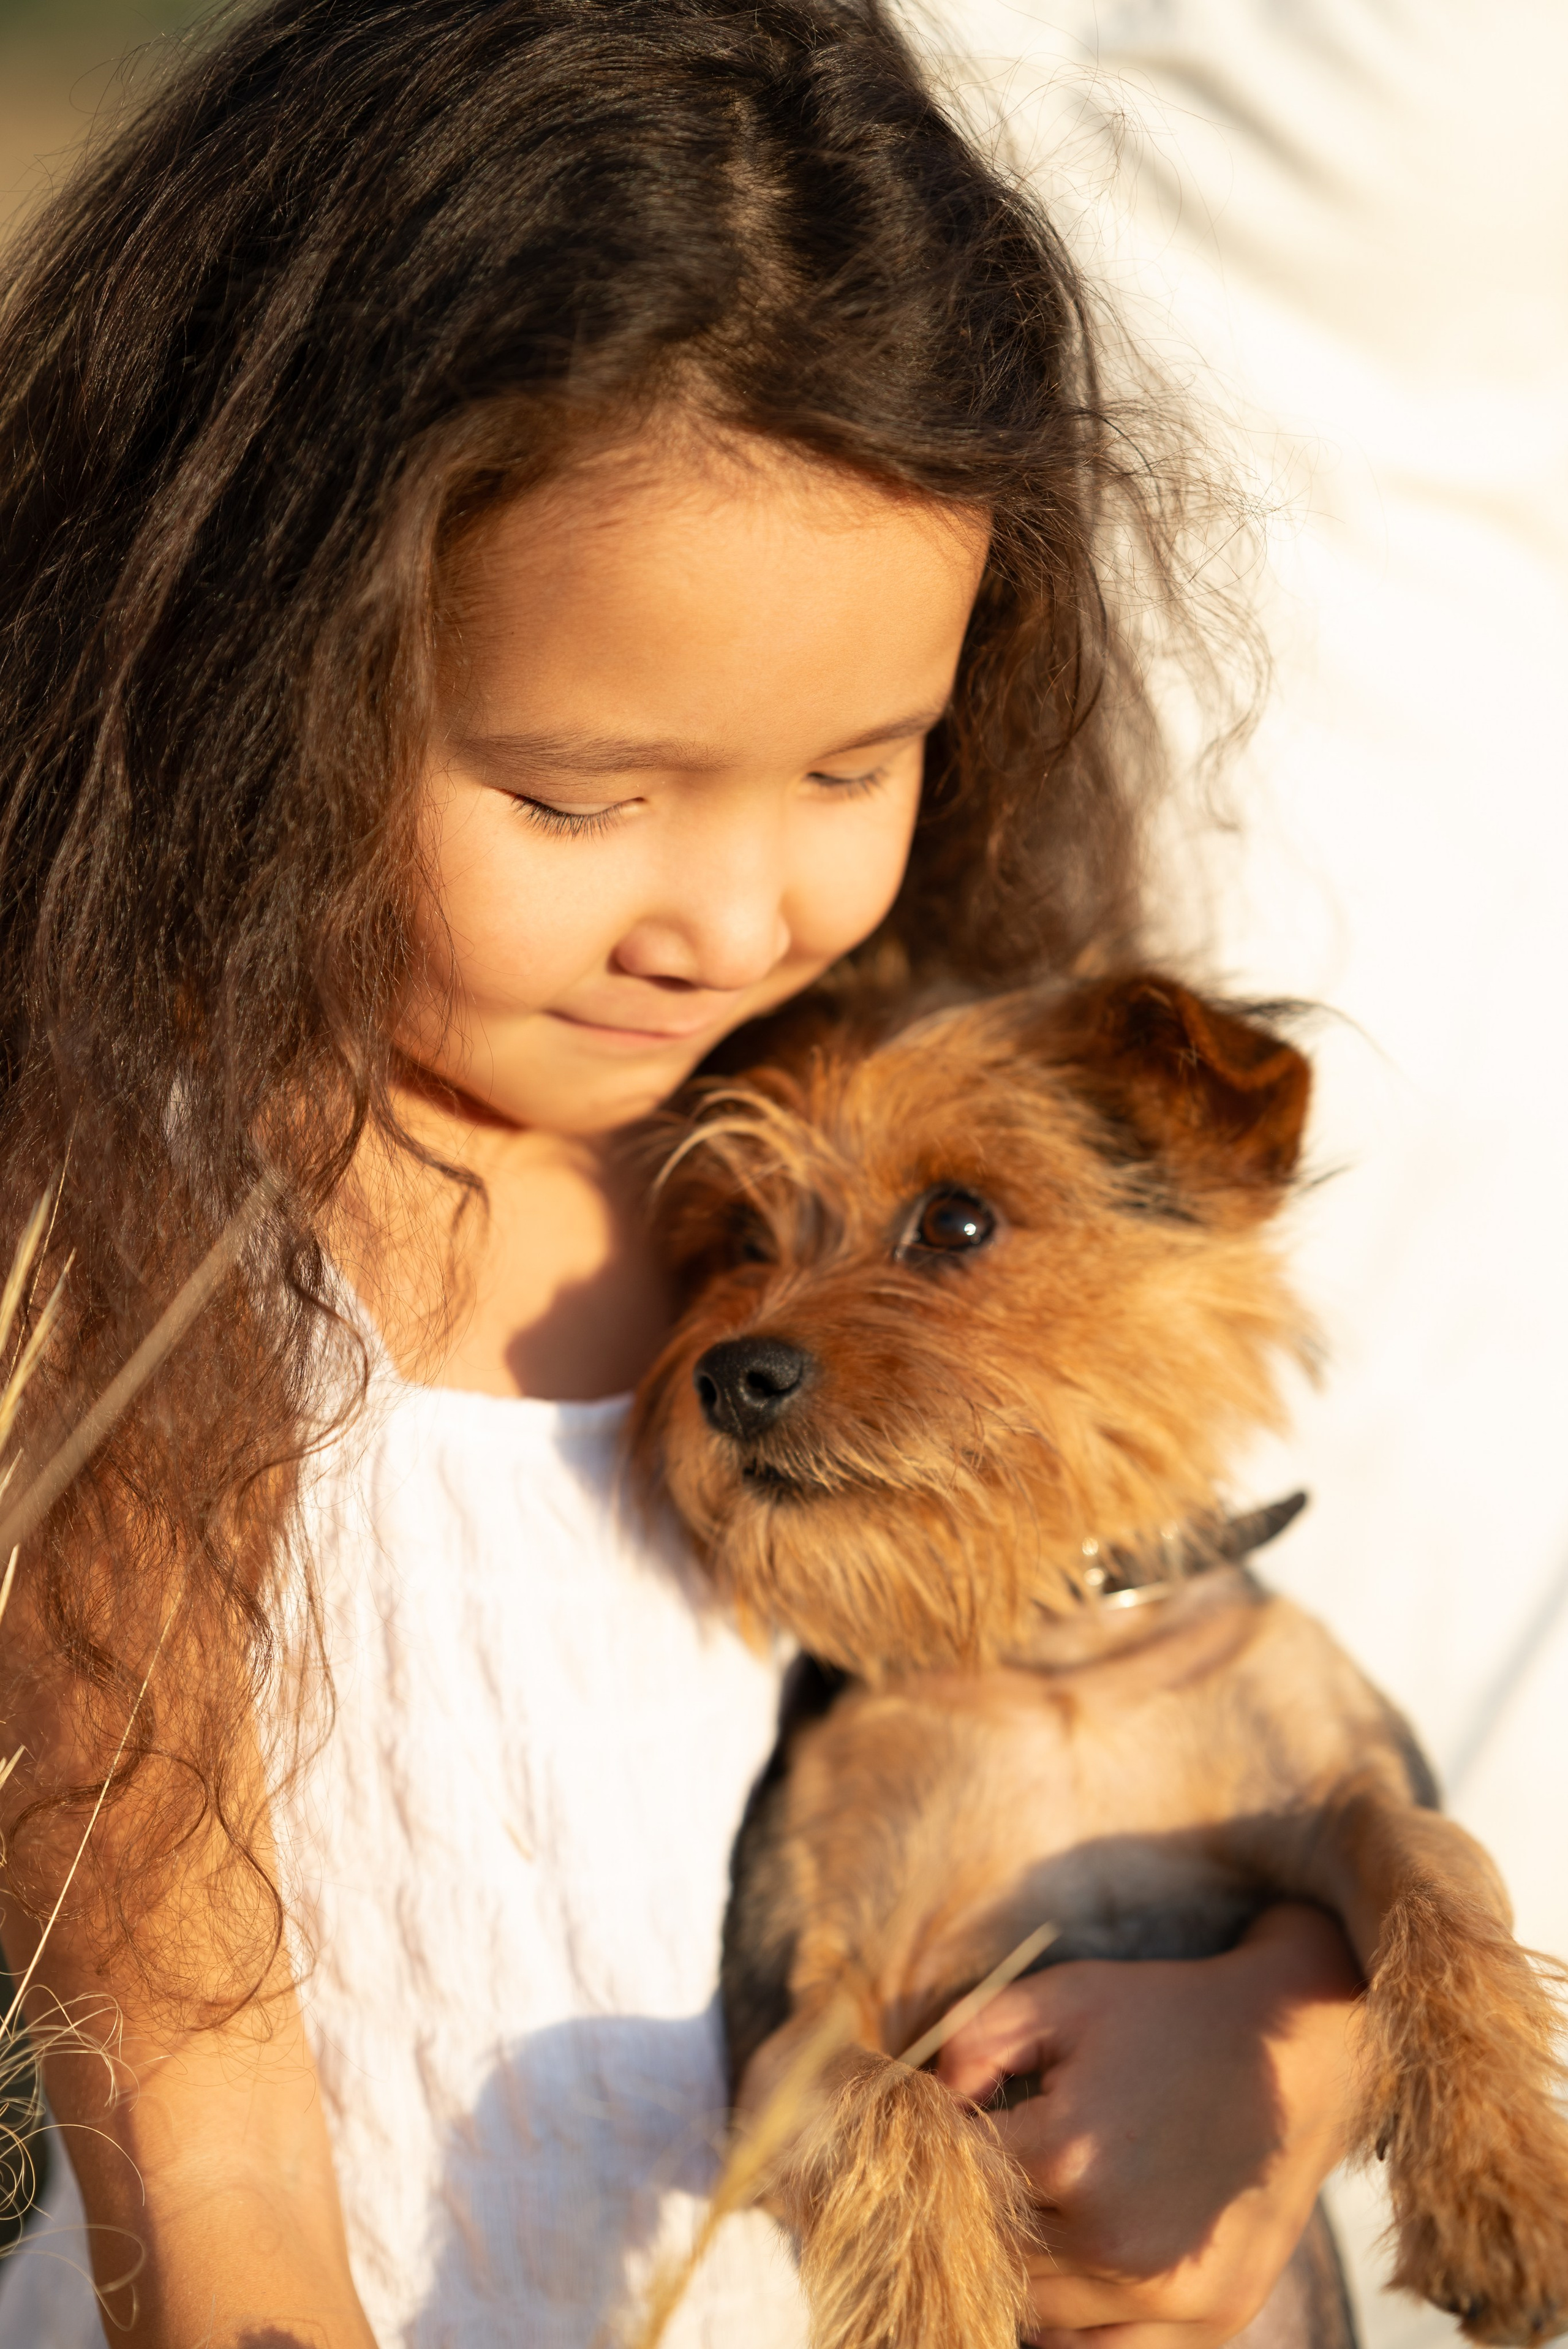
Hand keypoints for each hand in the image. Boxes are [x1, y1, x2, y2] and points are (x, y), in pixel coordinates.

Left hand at [936, 1903, 1362, 2348]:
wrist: (1295, 2053)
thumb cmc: (1168, 2016)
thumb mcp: (1061, 1996)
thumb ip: (972, 2042)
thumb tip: (924, 2101)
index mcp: (1067, 2155)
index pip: (957, 2181)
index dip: (940, 2153)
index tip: (943, 2132)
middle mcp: (1114, 2242)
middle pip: (993, 2256)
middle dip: (978, 2215)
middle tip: (992, 2175)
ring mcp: (1166, 2293)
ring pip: (1040, 2314)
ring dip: (1025, 2270)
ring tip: (1038, 2212)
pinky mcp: (1209, 2320)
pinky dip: (1075, 2326)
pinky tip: (1070, 2274)